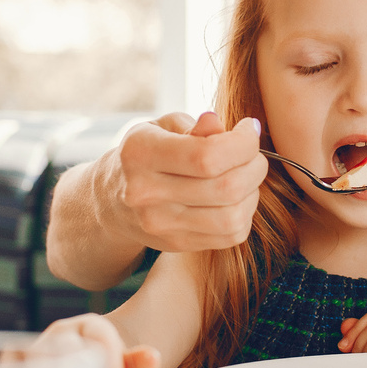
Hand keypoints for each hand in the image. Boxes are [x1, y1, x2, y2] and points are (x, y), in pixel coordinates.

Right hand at [113, 111, 266, 251]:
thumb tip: (219, 124)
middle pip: (227, 188)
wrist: (111, 200)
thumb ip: (195, 126)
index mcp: (140, 153)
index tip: (249, 128)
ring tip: (246, 175)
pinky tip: (237, 197)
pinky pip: (231, 235)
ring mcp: (159, 224)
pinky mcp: (175, 243)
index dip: (244, 142)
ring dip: (253, 193)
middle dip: (255, 166)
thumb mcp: (163, 127)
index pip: (208, 155)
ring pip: (233, 217)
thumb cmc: (148, 152)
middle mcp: (145, 192)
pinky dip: (245, 214)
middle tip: (253, 154)